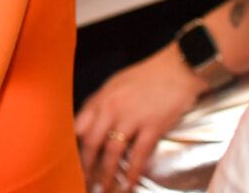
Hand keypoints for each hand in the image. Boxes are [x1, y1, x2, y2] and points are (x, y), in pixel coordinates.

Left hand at [74, 44, 203, 191]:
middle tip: (82, 183)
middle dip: (85, 166)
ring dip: (105, 175)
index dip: (72, 145)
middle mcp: (111, 108)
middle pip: (91, 142)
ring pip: (111, 152)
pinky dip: (131, 172)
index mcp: (101, 97)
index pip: (78, 125)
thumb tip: (89, 120)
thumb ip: (102, 102)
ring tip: (101, 190)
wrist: (178, 68)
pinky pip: (138, 154)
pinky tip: (127, 185)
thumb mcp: (116, 84)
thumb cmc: (148, 75)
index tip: (69, 160)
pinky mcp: (152, 126)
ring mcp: (131, 118)